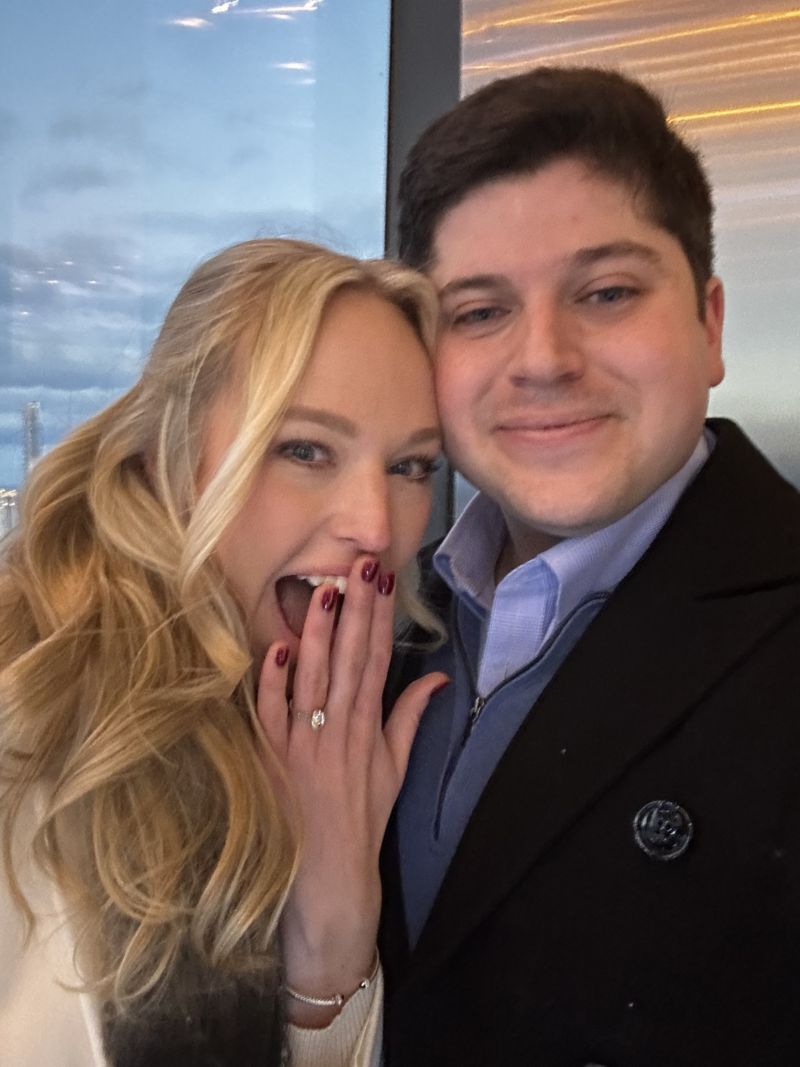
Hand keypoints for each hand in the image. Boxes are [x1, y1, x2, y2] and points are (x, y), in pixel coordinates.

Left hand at [256, 555, 446, 1025]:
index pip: (376, 661)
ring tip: (323, 592)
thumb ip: (410, 718)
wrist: (330, 878)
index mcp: (368, 728)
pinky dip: (272, 683)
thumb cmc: (361, 820)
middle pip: (349, 660)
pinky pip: (270, 716)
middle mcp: (339, 730)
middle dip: (355, 611)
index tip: (382, 579)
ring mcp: (304, 745)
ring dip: (316, 635)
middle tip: (358, 564)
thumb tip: (435, 676)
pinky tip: (276, 648)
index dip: (379, 618)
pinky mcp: (272, 761)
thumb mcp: (394, 769)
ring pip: (312, 680)